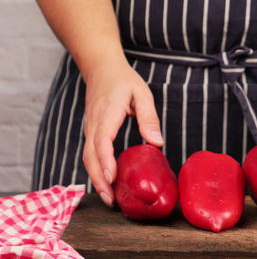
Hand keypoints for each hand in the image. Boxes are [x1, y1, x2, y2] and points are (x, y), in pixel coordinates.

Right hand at [82, 59, 163, 206]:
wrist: (100, 68)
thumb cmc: (123, 80)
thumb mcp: (142, 94)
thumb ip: (149, 117)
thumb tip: (157, 141)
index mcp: (108, 112)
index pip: (103, 139)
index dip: (106, 160)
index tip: (112, 178)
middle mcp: (94, 123)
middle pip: (91, 155)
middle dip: (99, 179)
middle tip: (111, 200)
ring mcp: (90, 128)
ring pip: (88, 157)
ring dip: (96, 178)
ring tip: (110, 198)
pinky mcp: (91, 132)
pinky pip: (91, 154)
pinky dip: (96, 170)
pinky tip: (107, 182)